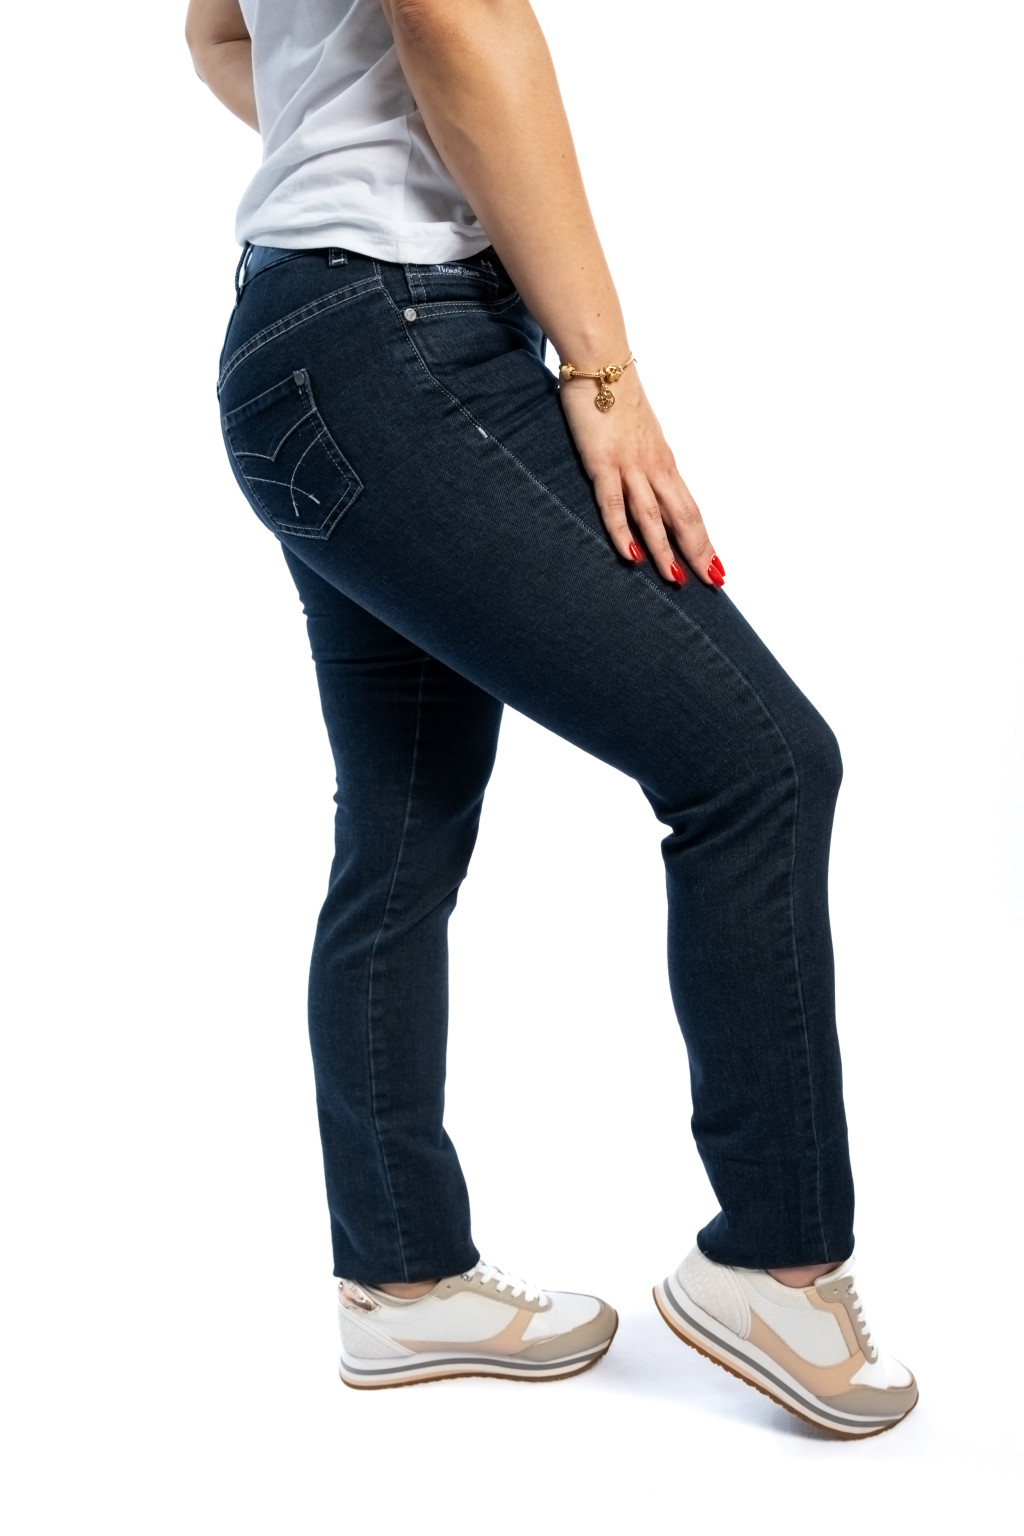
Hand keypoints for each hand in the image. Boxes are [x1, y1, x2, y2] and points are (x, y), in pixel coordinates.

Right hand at [558, 369, 723, 587]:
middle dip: (698, 551)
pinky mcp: (603, 462)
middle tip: (711, 582)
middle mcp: (655, 467)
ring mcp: (630, 465)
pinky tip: (631, 554)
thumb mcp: (640, 437)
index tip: (717, 567)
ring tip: (676, 579)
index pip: (690, 510)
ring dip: (665, 550)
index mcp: (665, 463)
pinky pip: (614, 502)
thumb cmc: (617, 398)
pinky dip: (622, 529)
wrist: (601, 361)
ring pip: (653, 515)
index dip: (705, 540)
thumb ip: (645, 465)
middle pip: (683, 517)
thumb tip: (651, 489)